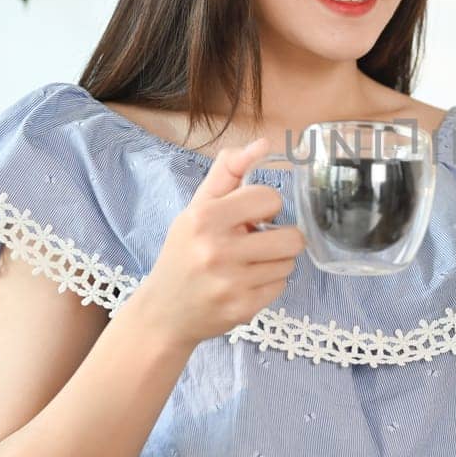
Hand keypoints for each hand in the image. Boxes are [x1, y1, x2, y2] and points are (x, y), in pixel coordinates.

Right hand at [123, 137, 305, 347]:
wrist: (163, 312)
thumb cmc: (184, 252)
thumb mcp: (197, 208)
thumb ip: (229, 172)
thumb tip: (263, 144)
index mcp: (205, 218)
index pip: (270, 199)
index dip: (265, 207)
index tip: (250, 218)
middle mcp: (217, 250)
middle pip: (292, 237)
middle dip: (280, 238)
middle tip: (257, 242)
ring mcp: (231, 283)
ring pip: (289, 263)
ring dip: (274, 261)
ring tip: (248, 264)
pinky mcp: (243, 309)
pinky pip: (280, 286)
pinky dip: (268, 284)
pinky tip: (245, 283)